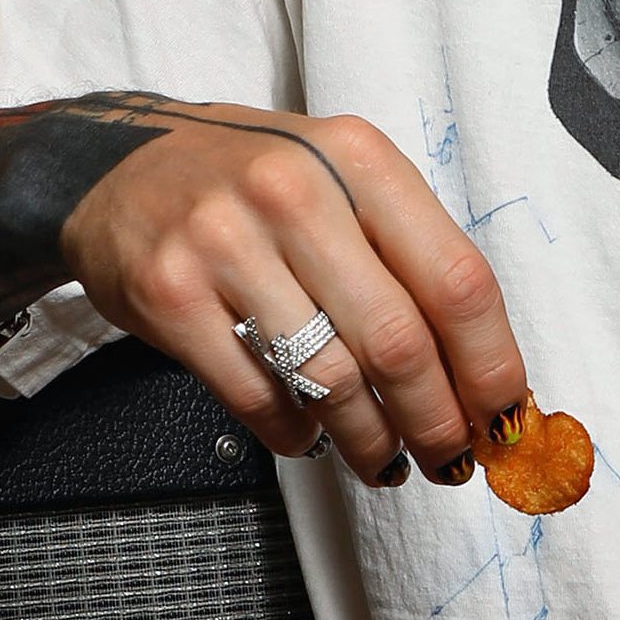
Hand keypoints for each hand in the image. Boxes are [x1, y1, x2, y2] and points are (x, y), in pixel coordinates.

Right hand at [61, 105, 529, 484]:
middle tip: (450, 458)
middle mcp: (296, 192)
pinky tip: (310, 437)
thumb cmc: (250, 182)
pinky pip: (256, 395)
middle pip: (399, 341)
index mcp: (359, 160)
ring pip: (330, 379)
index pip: (457, 280)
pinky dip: (295, 433)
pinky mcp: (170, 292)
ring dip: (370, 440)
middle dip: (437, 420)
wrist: (113, 164)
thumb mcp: (340, 178)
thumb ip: (407, 255)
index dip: (491, 365)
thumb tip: (478, 369)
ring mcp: (226, 241)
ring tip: (385, 460)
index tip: (505, 417)